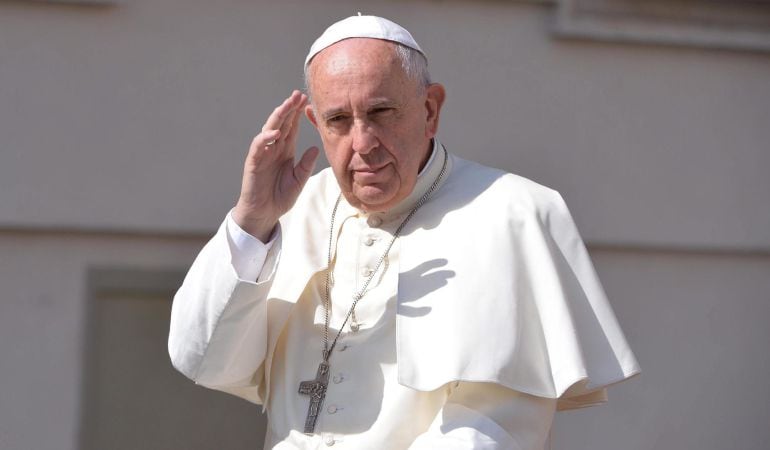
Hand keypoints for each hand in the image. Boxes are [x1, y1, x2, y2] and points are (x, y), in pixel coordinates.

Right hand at [232, 90, 319, 240]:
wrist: (265, 214)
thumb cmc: (280, 197)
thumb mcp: (299, 180)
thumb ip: (306, 165)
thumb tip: (315, 148)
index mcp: (285, 150)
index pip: (292, 127)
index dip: (298, 114)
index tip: (306, 101)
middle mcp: (273, 148)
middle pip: (282, 123)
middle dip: (289, 108)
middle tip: (297, 94)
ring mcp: (263, 153)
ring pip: (269, 129)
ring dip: (278, 117)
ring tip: (287, 105)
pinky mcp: (253, 162)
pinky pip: (258, 146)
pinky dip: (266, 138)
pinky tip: (275, 132)